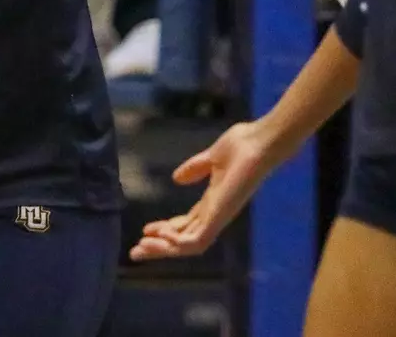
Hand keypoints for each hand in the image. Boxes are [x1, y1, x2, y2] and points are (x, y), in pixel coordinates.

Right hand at [130, 121, 276, 261]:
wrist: (259, 142)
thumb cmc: (242, 145)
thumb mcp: (211, 158)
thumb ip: (195, 168)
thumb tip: (176, 178)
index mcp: (212, 203)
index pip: (185, 226)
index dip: (165, 231)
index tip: (145, 230)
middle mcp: (215, 215)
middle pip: (183, 240)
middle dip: (159, 248)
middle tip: (135, 252)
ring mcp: (219, 217)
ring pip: (188, 247)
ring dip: (164, 249)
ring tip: (142, 245)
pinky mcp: (221, 217)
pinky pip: (198, 242)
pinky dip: (178, 243)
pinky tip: (161, 234)